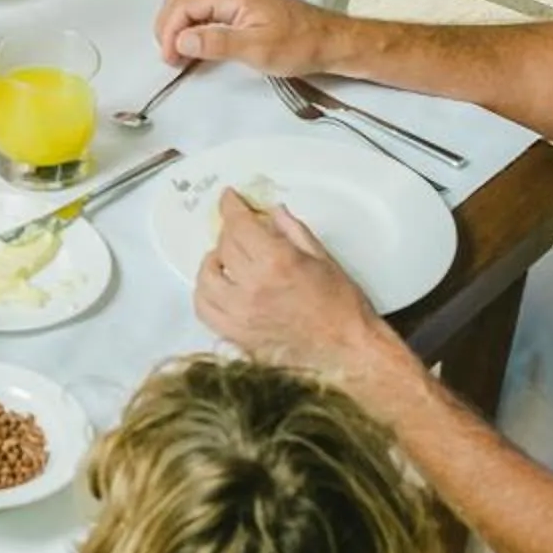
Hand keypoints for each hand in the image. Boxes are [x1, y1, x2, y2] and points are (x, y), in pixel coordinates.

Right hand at [154, 0, 335, 74]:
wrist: (330, 41)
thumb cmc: (299, 45)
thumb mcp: (256, 49)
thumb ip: (215, 43)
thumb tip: (181, 41)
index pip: (184, 4)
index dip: (169, 32)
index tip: (170, 58)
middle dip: (168, 27)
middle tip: (170, 57)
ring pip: (190, 1)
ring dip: (178, 26)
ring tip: (179, 54)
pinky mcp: (240, 0)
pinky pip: (204, 7)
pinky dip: (192, 25)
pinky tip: (195, 45)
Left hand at [194, 192, 381, 377]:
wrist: (348, 353)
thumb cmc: (342, 309)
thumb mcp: (323, 260)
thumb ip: (292, 232)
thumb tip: (272, 213)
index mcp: (276, 262)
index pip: (239, 224)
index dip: (231, 206)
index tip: (229, 199)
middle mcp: (252, 287)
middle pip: (223, 247)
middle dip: (230, 232)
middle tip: (240, 231)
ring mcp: (240, 314)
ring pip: (206, 277)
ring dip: (213, 262)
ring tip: (226, 259)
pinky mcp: (236, 335)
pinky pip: (204, 309)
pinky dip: (206, 293)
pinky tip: (219, 287)